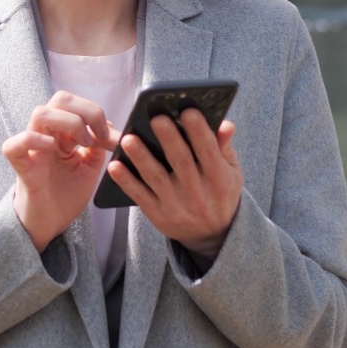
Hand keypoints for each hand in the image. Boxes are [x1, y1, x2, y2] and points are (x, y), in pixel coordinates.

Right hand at [2, 91, 118, 251]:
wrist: (51, 223)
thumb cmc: (67, 193)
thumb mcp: (90, 166)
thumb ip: (98, 145)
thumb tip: (112, 125)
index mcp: (62, 132)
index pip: (75, 103)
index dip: (96, 113)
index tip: (111, 136)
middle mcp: (46, 134)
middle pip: (59, 99)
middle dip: (85, 111)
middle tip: (98, 136)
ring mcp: (32, 149)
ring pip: (40, 114)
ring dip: (68, 123)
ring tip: (80, 145)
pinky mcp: (21, 167)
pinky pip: (13, 145)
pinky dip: (31, 140)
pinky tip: (51, 147)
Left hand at [107, 109, 242, 261]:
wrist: (212, 236)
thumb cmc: (220, 193)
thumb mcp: (232, 173)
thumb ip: (224, 147)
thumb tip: (225, 123)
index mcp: (219, 180)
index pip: (209, 152)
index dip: (199, 132)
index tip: (189, 111)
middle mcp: (199, 194)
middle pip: (181, 162)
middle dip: (169, 139)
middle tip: (156, 118)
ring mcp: (177, 206)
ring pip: (157, 178)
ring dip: (141, 158)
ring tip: (128, 138)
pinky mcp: (158, 215)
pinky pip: (140, 196)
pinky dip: (126, 181)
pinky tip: (115, 166)